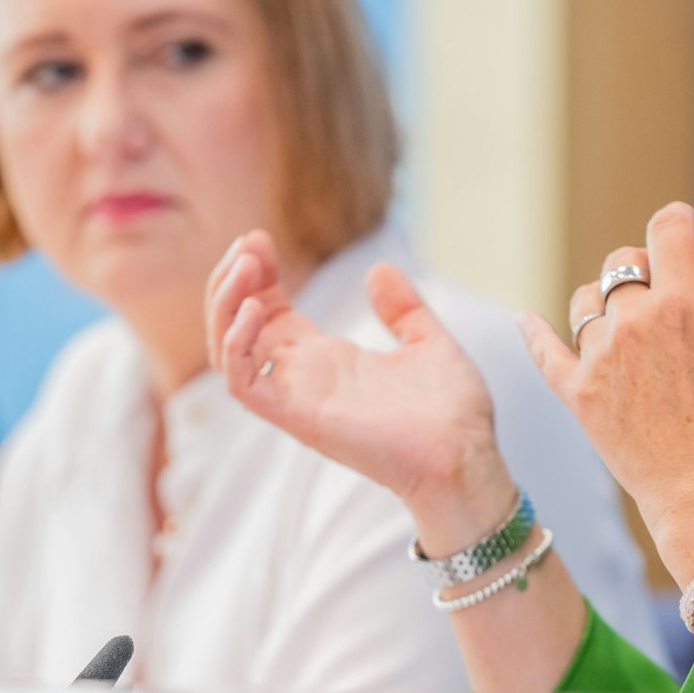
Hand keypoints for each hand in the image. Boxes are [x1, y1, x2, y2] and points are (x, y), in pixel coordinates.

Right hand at [205, 231, 514, 548]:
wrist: (467, 453)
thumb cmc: (453, 412)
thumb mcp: (428, 341)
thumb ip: (402, 308)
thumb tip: (379, 269)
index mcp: (328, 361)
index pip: (270, 314)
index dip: (259, 276)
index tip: (261, 239)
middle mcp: (303, 378)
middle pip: (240, 327)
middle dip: (233, 282)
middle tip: (248, 242)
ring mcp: (296, 398)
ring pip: (229, 352)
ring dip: (226, 305)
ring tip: (243, 264)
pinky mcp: (297, 417)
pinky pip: (243, 384)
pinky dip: (237, 345)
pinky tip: (254, 308)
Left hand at [518, 202, 693, 580]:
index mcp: (682, 303)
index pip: (667, 230)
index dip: (678, 221)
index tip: (684, 226)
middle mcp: (632, 323)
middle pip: (623, 263)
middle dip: (646, 267)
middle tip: (670, 294)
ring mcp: (599, 359)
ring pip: (587, 300)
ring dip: (606, 301)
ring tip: (630, 322)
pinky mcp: (578, 395)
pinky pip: (545, 352)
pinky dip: (535, 334)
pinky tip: (525, 321)